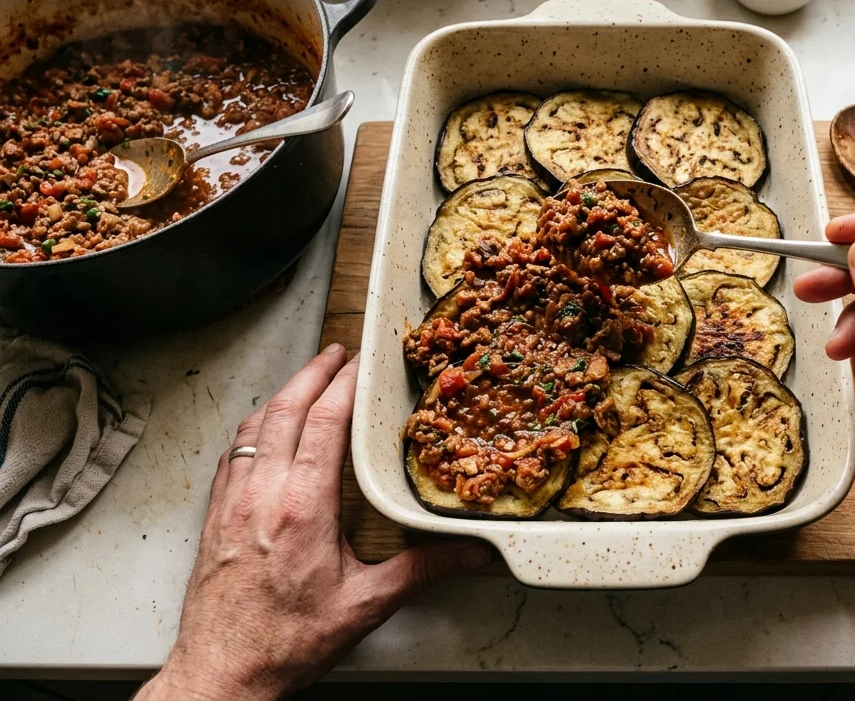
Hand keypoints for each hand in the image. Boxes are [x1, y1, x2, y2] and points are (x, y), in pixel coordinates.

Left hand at [137, 345, 489, 700]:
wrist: (222, 674)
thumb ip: (423, 570)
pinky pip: (231, 455)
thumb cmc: (285, 643)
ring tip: (304, 379)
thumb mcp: (365, 606)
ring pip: (253, 427)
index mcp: (302, 507)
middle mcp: (262, 495)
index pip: (325, 423)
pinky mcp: (214, 518)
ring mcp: (232, 503)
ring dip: (281, 394)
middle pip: (285, 410)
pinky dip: (252, 428)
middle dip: (312, 373)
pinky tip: (262, 430)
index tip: (360, 363)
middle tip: (336, 353)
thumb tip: (472, 554)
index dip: (344, 385)